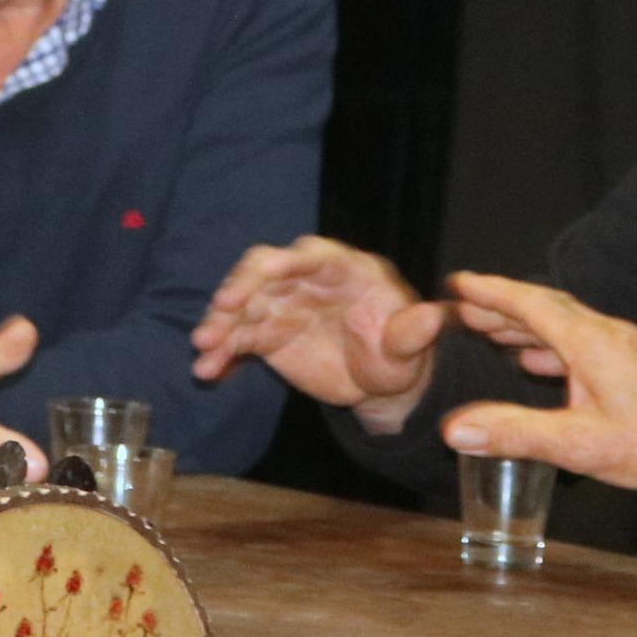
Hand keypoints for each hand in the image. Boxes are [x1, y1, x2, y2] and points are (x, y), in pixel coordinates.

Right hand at [188, 237, 452, 429]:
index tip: (261, 274)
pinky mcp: (267, 333)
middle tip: (221, 309)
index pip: (308, 254)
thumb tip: (433, 317)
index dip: (282, 262)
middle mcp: (306, 278)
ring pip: (243, 304)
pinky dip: (221, 352)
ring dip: (220, 323)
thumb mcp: (409, 348)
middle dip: (240, 286)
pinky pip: (238, 338)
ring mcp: (282, 303)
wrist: (379, 381)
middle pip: (264, 269)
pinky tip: (208, 370)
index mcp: (344, 268)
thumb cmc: (398, 353)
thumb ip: (414, 333)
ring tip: (204, 348)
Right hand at [432, 274, 636, 544]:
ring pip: (566, 324)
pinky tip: (540, 363)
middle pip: (545, 307)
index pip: (530, 303)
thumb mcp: (578, 446)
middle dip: (501, 304)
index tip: (457, 283)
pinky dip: (552, 344)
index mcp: (591, 342)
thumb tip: (454, 429)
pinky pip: (583, 341)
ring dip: (525, 324)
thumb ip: (514, 433)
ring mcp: (626, 346)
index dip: (489, 292)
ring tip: (491, 330)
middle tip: (462, 306)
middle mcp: (609, 334)